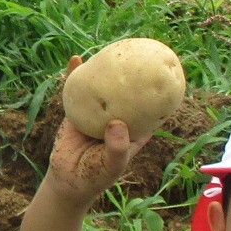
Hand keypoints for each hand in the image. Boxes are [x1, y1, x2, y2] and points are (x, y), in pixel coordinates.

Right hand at [43, 54, 146, 207]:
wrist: (67, 180)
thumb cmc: (95, 176)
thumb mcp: (111, 165)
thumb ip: (117, 147)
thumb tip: (118, 123)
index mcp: (133, 129)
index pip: (151, 107)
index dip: (158, 91)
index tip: (163, 71)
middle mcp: (117, 117)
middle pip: (128, 91)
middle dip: (133, 74)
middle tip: (139, 51)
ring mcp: (97, 113)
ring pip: (103, 88)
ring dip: (106, 71)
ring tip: (110, 50)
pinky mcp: (77, 111)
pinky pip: (77, 91)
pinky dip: (76, 76)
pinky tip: (76, 60)